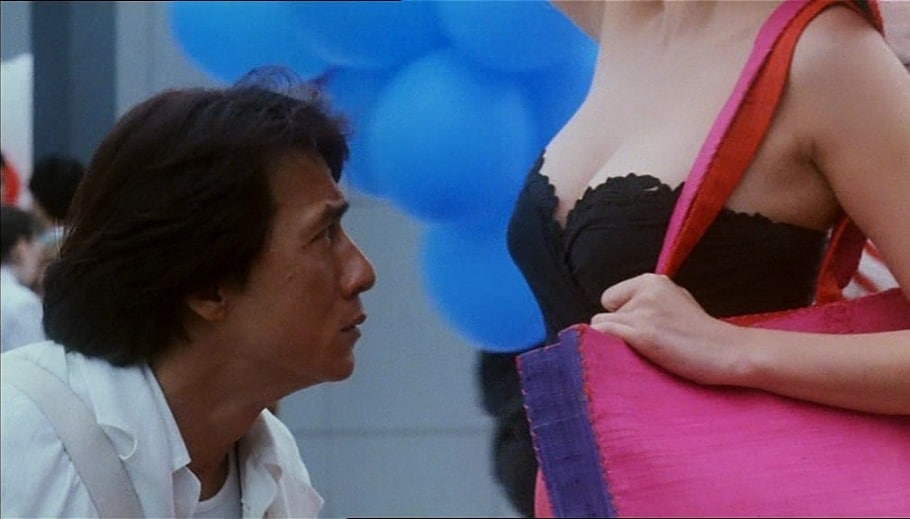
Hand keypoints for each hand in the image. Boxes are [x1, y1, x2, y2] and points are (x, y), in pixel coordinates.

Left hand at [590, 273, 743, 385]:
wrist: (727, 352)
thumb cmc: (700, 333)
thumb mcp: (674, 302)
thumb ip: (646, 302)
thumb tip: (614, 314)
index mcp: (652, 281)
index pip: (610, 298)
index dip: (622, 316)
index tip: (644, 329)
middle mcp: (645, 291)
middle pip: (603, 315)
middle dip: (619, 330)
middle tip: (647, 343)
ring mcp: (643, 312)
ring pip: (601, 328)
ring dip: (615, 343)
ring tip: (644, 352)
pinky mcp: (643, 334)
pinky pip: (604, 338)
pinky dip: (610, 350)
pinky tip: (633, 357)